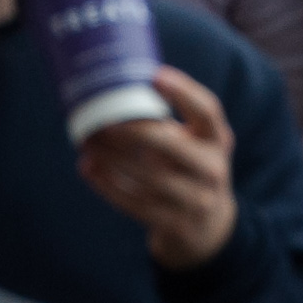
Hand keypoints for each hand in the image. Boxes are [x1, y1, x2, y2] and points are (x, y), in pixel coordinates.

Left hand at [75, 68, 237, 272]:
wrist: (208, 227)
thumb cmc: (189, 168)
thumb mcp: (193, 144)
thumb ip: (166, 123)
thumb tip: (112, 92)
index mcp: (217, 140)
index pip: (207, 111)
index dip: (183, 91)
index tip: (155, 75)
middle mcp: (213, 170)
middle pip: (170, 146)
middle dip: (133, 132)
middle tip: (103, 120)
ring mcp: (196, 201)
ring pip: (148, 178)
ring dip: (111, 159)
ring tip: (86, 142)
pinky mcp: (176, 224)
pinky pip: (136, 203)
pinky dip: (108, 184)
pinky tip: (89, 168)